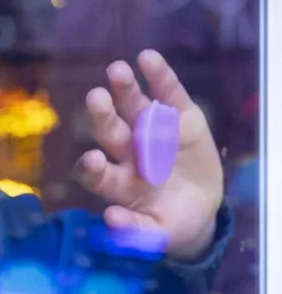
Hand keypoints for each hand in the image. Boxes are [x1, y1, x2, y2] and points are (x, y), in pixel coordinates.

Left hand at [76, 50, 224, 260]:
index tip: (93, 161)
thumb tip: (110, 219)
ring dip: (125, 89)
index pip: (97, 174)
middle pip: (111, 132)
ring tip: (116, 70)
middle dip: (103, 116)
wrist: (201, 211)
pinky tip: (148, 58)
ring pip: (134, 107)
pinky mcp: (181, 119)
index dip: (93, 168)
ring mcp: (153, 132)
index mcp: (118, 183)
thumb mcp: (157, 235)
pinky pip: (168, 95)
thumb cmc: (170, 224)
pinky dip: (159, 77)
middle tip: (95, 98)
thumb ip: (135, 231)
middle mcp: (129, 153)